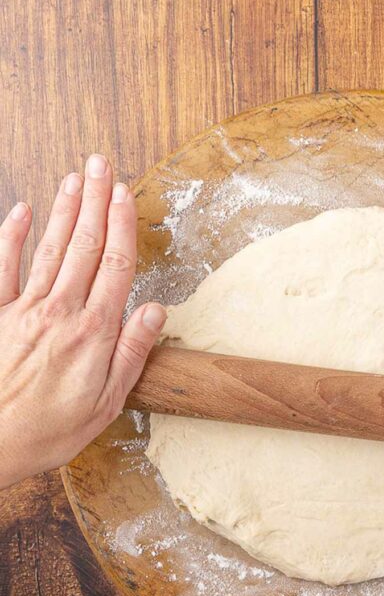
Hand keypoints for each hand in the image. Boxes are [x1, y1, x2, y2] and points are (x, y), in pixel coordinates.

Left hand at [0, 155, 165, 488]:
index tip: (125, 193)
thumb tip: (156, 311)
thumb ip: (131, 353)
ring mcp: (24, 310)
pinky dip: (13, 235)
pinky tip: (23, 209)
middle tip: (101, 164)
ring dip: (64, 209)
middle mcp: (60, 312)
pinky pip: (4, 267)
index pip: (115, 266)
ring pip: (50, 248)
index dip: (121, 226)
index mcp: (93, 332)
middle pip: (84, 245)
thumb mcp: (107, 404)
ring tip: (75, 177)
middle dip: (94, 201)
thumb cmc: (49, 431)